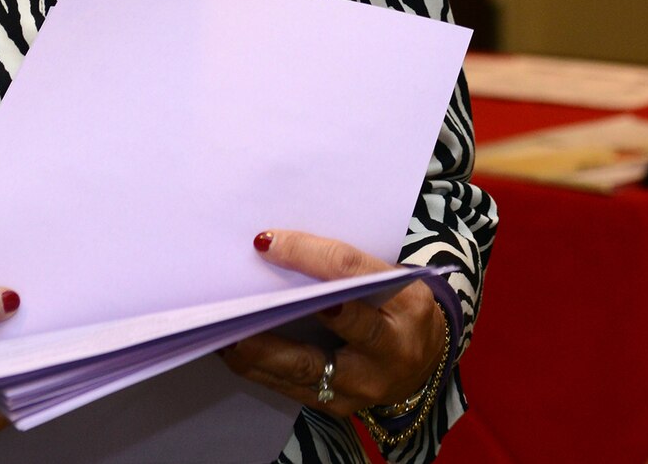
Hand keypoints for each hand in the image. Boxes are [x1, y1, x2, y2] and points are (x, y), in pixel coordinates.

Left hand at [220, 231, 445, 417]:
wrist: (425, 361)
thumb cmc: (396, 306)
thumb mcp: (387, 277)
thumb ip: (344, 266)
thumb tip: (277, 247)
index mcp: (406, 301)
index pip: (350, 271)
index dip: (307, 255)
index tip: (267, 241)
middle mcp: (391, 347)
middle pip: (331, 329)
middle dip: (282, 315)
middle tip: (239, 305)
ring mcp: (366, 384)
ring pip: (304, 369)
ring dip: (258, 350)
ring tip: (222, 331)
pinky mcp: (340, 406)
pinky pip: (293, 388)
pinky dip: (260, 368)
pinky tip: (233, 351)